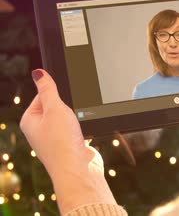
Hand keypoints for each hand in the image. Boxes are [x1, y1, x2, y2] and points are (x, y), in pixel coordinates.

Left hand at [20, 69, 115, 213]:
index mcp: (30, 120)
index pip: (42, 95)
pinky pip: (79, 130)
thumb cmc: (62, 141)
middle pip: (57, 107)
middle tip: (72, 113)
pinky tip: (86, 134)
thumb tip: (38, 72)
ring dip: (78, 119)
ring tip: (78, 126)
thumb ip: (47, 89)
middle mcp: (40, 131)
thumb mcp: (54, 108)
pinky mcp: (70, 145)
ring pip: (70, 119)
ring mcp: (55, 139)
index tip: (65, 98)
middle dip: (69, 107)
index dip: (56, 94)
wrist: (78, 169)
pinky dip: (85, 129)